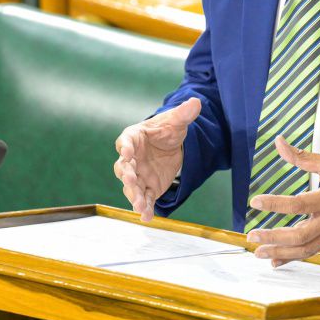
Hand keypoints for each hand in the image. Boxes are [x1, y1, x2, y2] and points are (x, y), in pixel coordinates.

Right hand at [113, 97, 200, 221]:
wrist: (173, 146)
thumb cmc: (167, 130)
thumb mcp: (176, 121)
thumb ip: (184, 113)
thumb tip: (196, 102)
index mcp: (134, 137)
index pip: (125, 141)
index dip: (125, 147)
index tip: (126, 153)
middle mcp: (131, 158)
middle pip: (123, 168)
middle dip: (126, 175)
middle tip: (131, 180)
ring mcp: (138, 175)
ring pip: (132, 187)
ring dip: (134, 196)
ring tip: (139, 206)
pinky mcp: (148, 187)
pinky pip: (145, 198)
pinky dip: (145, 207)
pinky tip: (147, 217)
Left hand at [246, 136, 319, 266]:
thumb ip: (302, 157)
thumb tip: (279, 143)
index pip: (298, 205)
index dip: (275, 204)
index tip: (255, 202)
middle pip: (299, 235)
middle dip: (274, 237)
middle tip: (253, 235)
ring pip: (305, 249)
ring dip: (280, 253)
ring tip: (259, 252)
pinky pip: (312, 251)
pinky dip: (293, 257)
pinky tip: (277, 260)